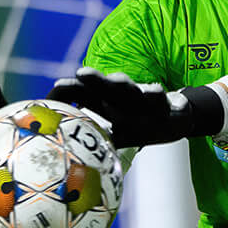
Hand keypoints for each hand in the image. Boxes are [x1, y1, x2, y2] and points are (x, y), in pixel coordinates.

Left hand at [47, 67, 200, 148]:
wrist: (171, 119)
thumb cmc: (134, 124)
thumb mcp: (113, 133)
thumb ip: (93, 137)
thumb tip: (63, 154)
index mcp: (103, 102)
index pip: (83, 93)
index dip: (71, 89)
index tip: (57, 86)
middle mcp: (119, 96)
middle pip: (104, 85)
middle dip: (94, 79)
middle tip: (81, 73)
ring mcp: (140, 96)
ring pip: (130, 88)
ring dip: (123, 84)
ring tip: (116, 80)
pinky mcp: (160, 99)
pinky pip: (158, 96)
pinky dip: (155, 95)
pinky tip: (155, 94)